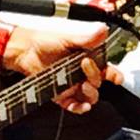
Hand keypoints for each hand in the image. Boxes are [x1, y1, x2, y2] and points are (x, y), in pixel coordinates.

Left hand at [5, 25, 122, 113]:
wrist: (24, 51)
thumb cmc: (44, 41)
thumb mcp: (68, 37)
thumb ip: (86, 38)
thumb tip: (102, 31)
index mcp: (88, 59)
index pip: (107, 70)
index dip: (114, 75)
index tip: (116, 78)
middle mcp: (82, 73)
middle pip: (99, 83)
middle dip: (96, 77)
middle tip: (85, 65)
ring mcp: (72, 85)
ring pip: (90, 97)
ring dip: (91, 94)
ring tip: (83, 86)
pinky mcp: (61, 95)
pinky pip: (74, 106)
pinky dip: (79, 108)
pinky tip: (80, 105)